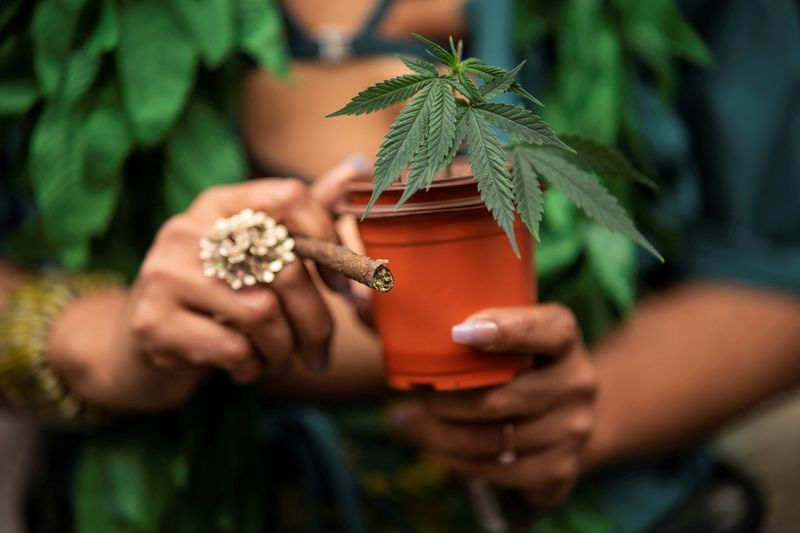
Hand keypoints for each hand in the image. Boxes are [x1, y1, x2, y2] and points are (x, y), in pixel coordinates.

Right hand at [49, 179, 340, 411]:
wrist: (136, 347)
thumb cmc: (215, 297)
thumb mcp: (255, 252)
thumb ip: (303, 214)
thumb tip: (359, 165)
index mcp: (220, 204)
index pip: (291, 197)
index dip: (330, 244)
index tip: (344, 288)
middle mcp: (188, 229)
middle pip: (286, 269)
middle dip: (316, 323)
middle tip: (320, 353)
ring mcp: (164, 273)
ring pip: (264, 313)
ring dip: (283, 350)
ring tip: (276, 359)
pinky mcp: (152, 322)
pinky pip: (234, 348)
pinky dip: (252, 368)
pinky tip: (244, 367)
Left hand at [390, 304, 595, 507]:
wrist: (555, 411)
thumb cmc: (503, 359)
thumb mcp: (481, 332)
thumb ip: (423, 316)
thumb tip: (360, 303)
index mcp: (563, 335)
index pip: (549, 329)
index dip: (509, 330)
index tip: (460, 332)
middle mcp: (578, 381)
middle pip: (502, 398)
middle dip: (445, 399)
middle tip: (414, 390)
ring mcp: (573, 430)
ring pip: (492, 442)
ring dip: (439, 433)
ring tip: (406, 418)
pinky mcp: (561, 470)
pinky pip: (496, 474)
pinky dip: (454, 461)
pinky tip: (430, 445)